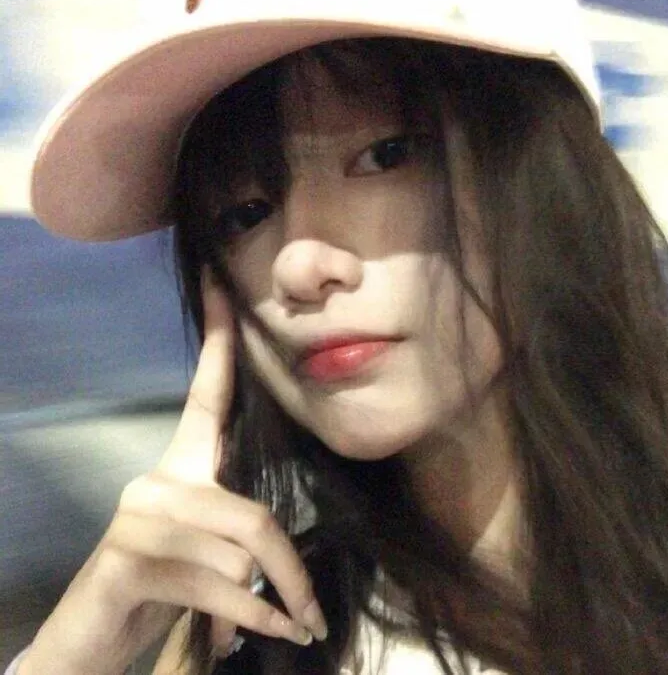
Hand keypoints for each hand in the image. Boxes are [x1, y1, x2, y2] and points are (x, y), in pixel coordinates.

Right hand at [19, 274, 326, 674]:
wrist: (94, 634)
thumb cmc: (163, 583)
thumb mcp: (210, 550)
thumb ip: (240, 533)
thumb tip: (287, 564)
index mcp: (181, 467)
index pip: (204, 396)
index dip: (217, 343)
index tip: (222, 288)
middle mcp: (158, 480)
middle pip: (253, 514)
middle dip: (291, 573)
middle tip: (315, 617)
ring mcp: (140, 517)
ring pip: (239, 554)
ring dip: (273, 603)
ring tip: (287, 630)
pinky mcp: (128, 558)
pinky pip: (216, 584)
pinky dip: (251, 618)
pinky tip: (269, 636)